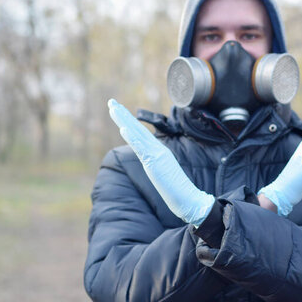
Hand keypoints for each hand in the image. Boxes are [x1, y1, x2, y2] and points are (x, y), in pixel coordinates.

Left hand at [108, 99, 214, 226]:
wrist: (189, 199)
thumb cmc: (178, 191)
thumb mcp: (164, 174)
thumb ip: (157, 166)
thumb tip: (152, 163)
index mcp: (159, 152)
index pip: (141, 134)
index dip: (129, 122)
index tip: (118, 111)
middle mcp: (158, 150)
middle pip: (138, 129)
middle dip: (123, 115)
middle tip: (111, 101)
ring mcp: (157, 155)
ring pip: (137, 134)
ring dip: (124, 120)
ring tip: (113, 108)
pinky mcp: (156, 163)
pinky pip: (141, 148)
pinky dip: (132, 137)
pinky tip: (123, 128)